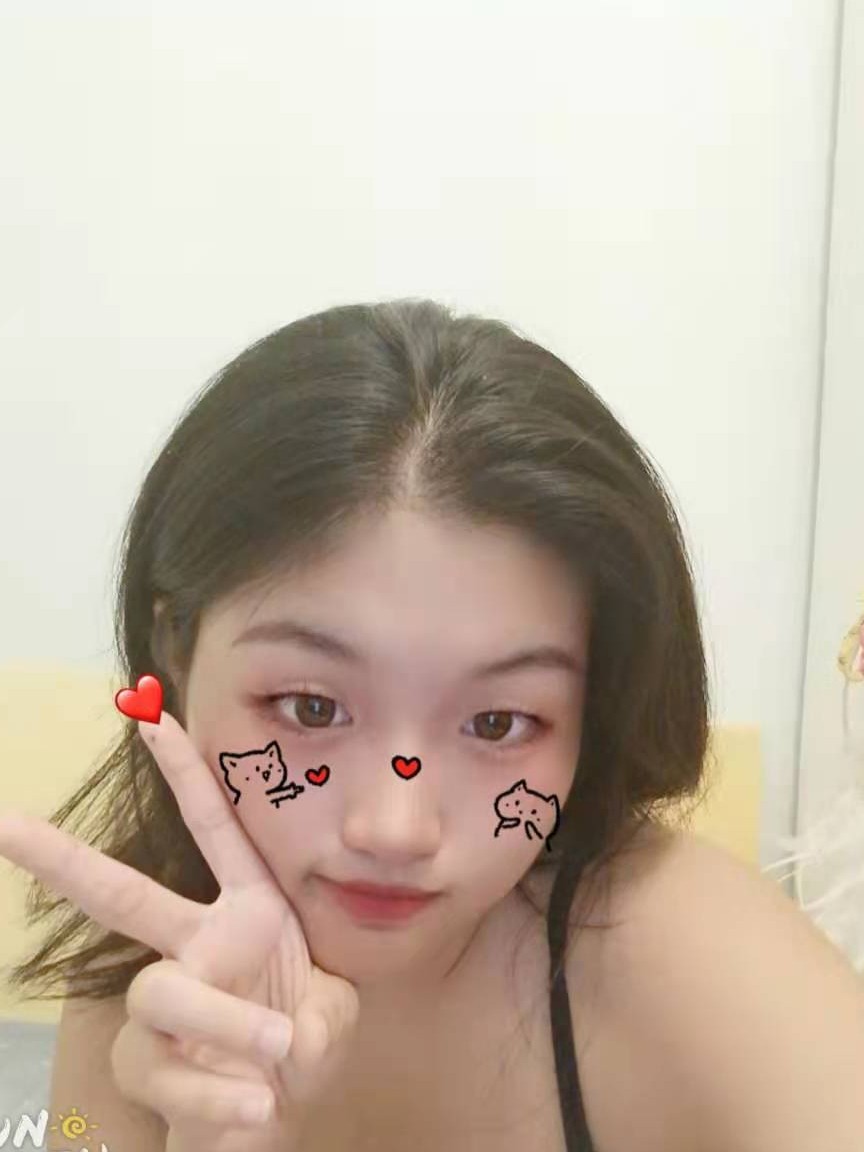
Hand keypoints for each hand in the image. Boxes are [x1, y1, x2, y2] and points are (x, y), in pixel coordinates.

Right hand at [0, 710, 358, 1151]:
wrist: (277, 1114)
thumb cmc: (301, 1043)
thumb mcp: (332, 1011)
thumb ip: (322, 1011)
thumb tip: (283, 1031)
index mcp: (248, 911)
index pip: (216, 830)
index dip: (187, 774)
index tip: (155, 714)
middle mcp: (196, 944)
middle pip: (120, 893)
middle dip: (62, 855)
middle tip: (3, 822)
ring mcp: (165, 1004)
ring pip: (161, 991)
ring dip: (226, 1022)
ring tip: (278, 1049)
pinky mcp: (146, 1063)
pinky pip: (169, 1068)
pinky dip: (223, 1092)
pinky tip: (257, 1106)